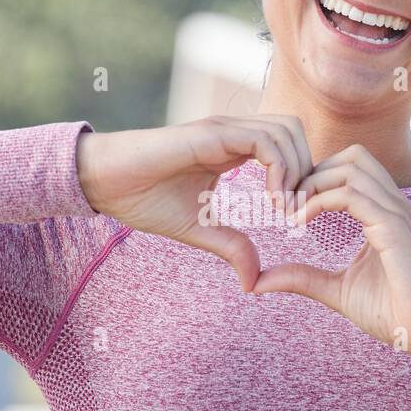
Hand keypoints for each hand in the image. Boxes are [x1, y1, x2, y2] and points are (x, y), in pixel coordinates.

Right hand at [76, 114, 312, 292]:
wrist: (102, 182)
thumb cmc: (142, 198)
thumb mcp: (197, 230)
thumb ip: (230, 247)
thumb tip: (254, 282)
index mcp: (232, 148)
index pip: (287, 146)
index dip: (300, 178)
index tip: (295, 218)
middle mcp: (232, 132)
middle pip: (295, 131)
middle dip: (307, 170)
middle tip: (297, 212)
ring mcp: (223, 129)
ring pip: (286, 130)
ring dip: (297, 171)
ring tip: (284, 210)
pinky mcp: (211, 134)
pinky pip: (264, 141)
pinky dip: (279, 169)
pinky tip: (271, 202)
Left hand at [250, 144, 410, 366]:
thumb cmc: (393, 312)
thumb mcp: (337, 290)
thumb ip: (303, 278)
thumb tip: (259, 281)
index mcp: (384, 213)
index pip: (350, 169)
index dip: (315, 179)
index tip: (287, 207)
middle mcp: (393, 205)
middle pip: (351, 156)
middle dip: (312, 172)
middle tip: (286, 204)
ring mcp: (396, 213)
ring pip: (351, 166)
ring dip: (313, 183)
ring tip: (290, 211)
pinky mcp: (394, 228)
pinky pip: (353, 195)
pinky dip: (320, 201)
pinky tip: (300, 222)